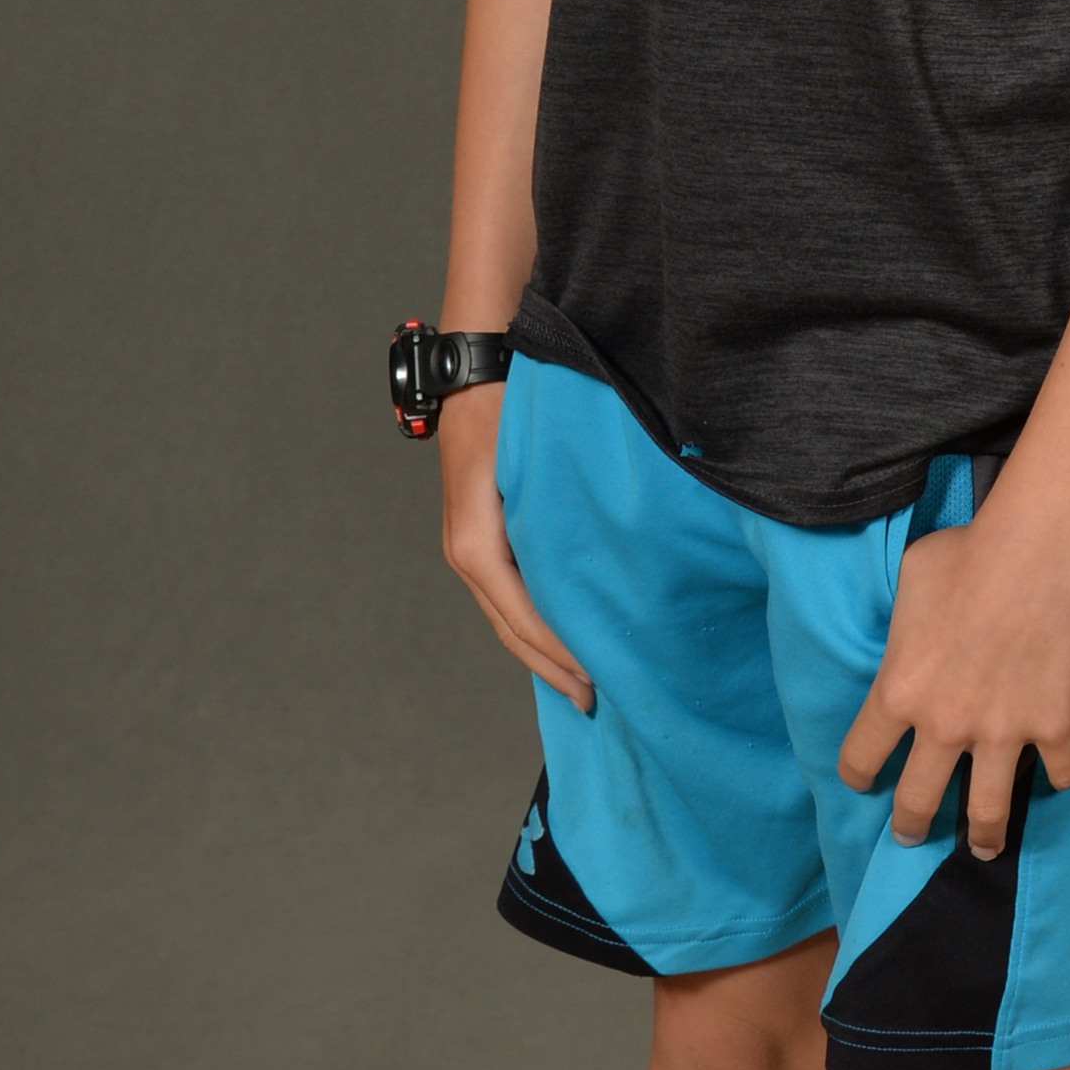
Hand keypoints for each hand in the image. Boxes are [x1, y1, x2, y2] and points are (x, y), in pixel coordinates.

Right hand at [437, 386, 593, 713]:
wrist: (479, 367)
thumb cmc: (510, 406)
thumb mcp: (532, 461)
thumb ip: (558, 514)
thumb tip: (602, 564)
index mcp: (476, 545)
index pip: (522, 618)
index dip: (559, 655)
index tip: (596, 683)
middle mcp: (467, 552)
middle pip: (510, 629)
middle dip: (551, 668)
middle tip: (594, 702)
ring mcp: (470, 545)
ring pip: (506, 615)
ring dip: (541, 651)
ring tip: (581, 681)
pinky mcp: (482, 534)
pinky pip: (508, 592)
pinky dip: (532, 622)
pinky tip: (561, 634)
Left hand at [836, 521, 1069, 859]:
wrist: (1035, 553)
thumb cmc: (966, 555)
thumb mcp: (910, 583)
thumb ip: (904, 625)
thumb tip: (912, 631)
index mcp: (899, 692)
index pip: (860, 757)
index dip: (858, 774)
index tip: (864, 780)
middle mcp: (944, 726)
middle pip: (917, 803)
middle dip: (911, 826)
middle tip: (912, 835)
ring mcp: (1002, 733)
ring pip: (987, 814)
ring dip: (984, 837)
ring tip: (984, 847)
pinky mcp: (1055, 728)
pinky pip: (1060, 773)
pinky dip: (1060, 775)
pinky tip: (1057, 770)